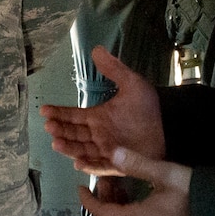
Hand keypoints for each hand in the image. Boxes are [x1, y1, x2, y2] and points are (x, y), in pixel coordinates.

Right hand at [39, 47, 164, 175]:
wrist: (171, 125)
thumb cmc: (149, 107)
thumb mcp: (131, 84)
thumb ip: (113, 69)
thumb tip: (96, 49)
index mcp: (98, 117)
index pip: (73, 115)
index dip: (58, 113)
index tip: (43, 110)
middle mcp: (98, 134)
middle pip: (73, 134)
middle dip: (60, 130)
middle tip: (49, 126)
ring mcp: (107, 150)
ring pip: (83, 150)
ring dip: (69, 148)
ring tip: (57, 143)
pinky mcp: (119, 163)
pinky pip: (101, 166)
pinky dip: (90, 166)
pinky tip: (78, 163)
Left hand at [78, 146, 193, 215]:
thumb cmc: (196, 194)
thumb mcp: (167, 173)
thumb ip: (137, 164)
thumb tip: (112, 153)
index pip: (104, 214)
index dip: (89, 201)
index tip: (80, 189)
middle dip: (106, 203)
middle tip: (106, 183)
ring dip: (121, 212)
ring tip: (124, 191)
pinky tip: (144, 207)